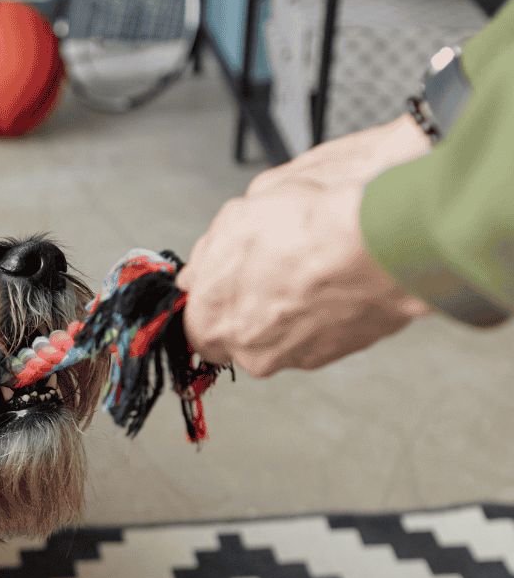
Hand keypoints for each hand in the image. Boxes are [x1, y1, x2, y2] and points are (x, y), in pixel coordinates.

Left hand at [178, 116, 432, 376]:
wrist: (381, 242)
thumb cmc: (306, 229)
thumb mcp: (234, 221)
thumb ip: (208, 256)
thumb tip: (198, 271)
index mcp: (212, 324)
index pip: (197, 326)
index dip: (212, 299)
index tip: (223, 281)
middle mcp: (251, 353)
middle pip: (240, 332)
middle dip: (250, 303)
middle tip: (270, 266)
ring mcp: (297, 357)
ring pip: (283, 332)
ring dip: (291, 304)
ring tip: (309, 264)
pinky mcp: (338, 352)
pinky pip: (321, 329)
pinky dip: (324, 307)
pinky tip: (333, 275)